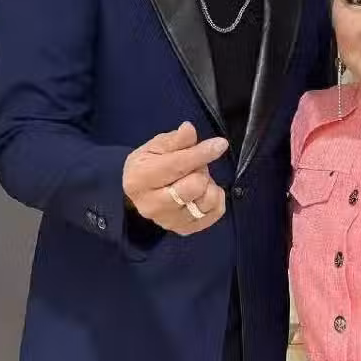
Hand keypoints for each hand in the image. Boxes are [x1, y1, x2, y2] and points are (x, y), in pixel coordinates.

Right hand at [123, 122, 228, 236]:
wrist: (141, 194)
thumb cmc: (149, 165)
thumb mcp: (156, 146)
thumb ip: (175, 140)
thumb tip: (189, 129)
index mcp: (140, 179)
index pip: (177, 165)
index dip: (201, 153)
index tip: (220, 144)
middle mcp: (152, 205)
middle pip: (194, 186)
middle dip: (200, 170)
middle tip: (194, 166)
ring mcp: (169, 221)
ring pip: (207, 201)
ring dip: (208, 185)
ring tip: (197, 179)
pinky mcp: (185, 230)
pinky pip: (215, 213)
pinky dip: (216, 198)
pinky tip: (204, 192)